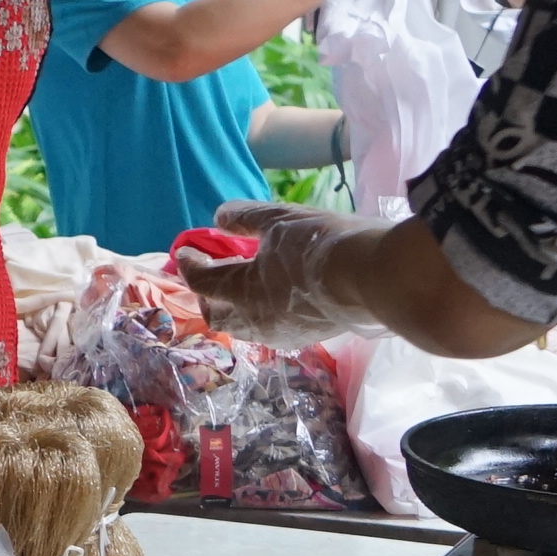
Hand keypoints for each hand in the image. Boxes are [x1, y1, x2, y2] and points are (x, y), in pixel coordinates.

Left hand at [173, 199, 390, 346]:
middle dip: (207, 295)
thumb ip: (244, 217)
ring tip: (239, 289)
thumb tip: (219, 218)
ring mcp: (279, 333)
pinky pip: (268, 331)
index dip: (189, 265)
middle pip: (216, 315)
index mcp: (240, 290)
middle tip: (210, 274)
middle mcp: (254, 319)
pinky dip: (259, 316)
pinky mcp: (304, 338)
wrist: (371, 277)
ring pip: (242, 328)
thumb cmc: (320, 243)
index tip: (185, 252)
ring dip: (233, 309)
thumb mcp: (279, 219)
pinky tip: (271, 301)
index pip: (201, 281)